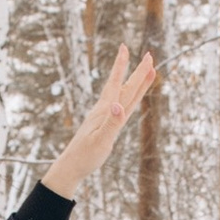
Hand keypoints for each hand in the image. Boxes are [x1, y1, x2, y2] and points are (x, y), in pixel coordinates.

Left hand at [44, 42, 158, 199]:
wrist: (70, 167)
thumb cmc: (85, 156)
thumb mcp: (101, 141)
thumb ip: (111, 123)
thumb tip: (118, 106)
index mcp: (106, 111)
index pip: (122, 86)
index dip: (130, 69)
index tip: (140, 53)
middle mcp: (105, 109)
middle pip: (125, 86)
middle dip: (137, 71)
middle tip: (149, 55)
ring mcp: (103, 115)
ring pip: (122, 93)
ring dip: (133, 81)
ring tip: (144, 70)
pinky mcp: (102, 123)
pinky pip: (118, 104)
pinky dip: (125, 96)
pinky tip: (125, 95)